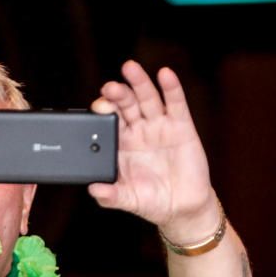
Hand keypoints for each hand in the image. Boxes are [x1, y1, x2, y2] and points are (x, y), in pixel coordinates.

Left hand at [89, 60, 214, 231]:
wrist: (182, 207)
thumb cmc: (152, 201)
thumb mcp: (128, 200)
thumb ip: (110, 195)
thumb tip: (93, 190)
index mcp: (122, 145)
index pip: (109, 121)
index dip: (103, 112)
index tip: (97, 107)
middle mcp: (139, 131)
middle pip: (126, 105)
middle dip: (118, 94)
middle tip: (110, 87)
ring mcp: (159, 126)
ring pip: (147, 98)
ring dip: (139, 83)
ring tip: (130, 69)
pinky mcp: (182, 126)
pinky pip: (175, 104)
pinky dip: (171, 88)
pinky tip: (165, 75)